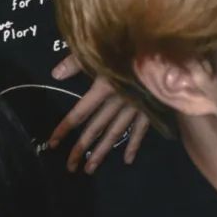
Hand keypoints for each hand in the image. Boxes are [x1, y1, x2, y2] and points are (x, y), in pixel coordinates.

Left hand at [48, 55, 150, 173]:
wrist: (164, 53)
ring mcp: (135, 108)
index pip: (79, 113)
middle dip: (81, 148)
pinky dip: (133, 145)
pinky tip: (127, 160)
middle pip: (95, 129)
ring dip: (102, 152)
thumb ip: (76, 62)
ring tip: (89, 169)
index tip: (52, 143)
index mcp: (103, 88)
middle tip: (69, 167)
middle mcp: (117, 102)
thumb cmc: (130, 47)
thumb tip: (55, 74)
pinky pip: (140, 131)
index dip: (64, 128)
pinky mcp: (150, 109)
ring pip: (114, 134)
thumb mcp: (100, 49)